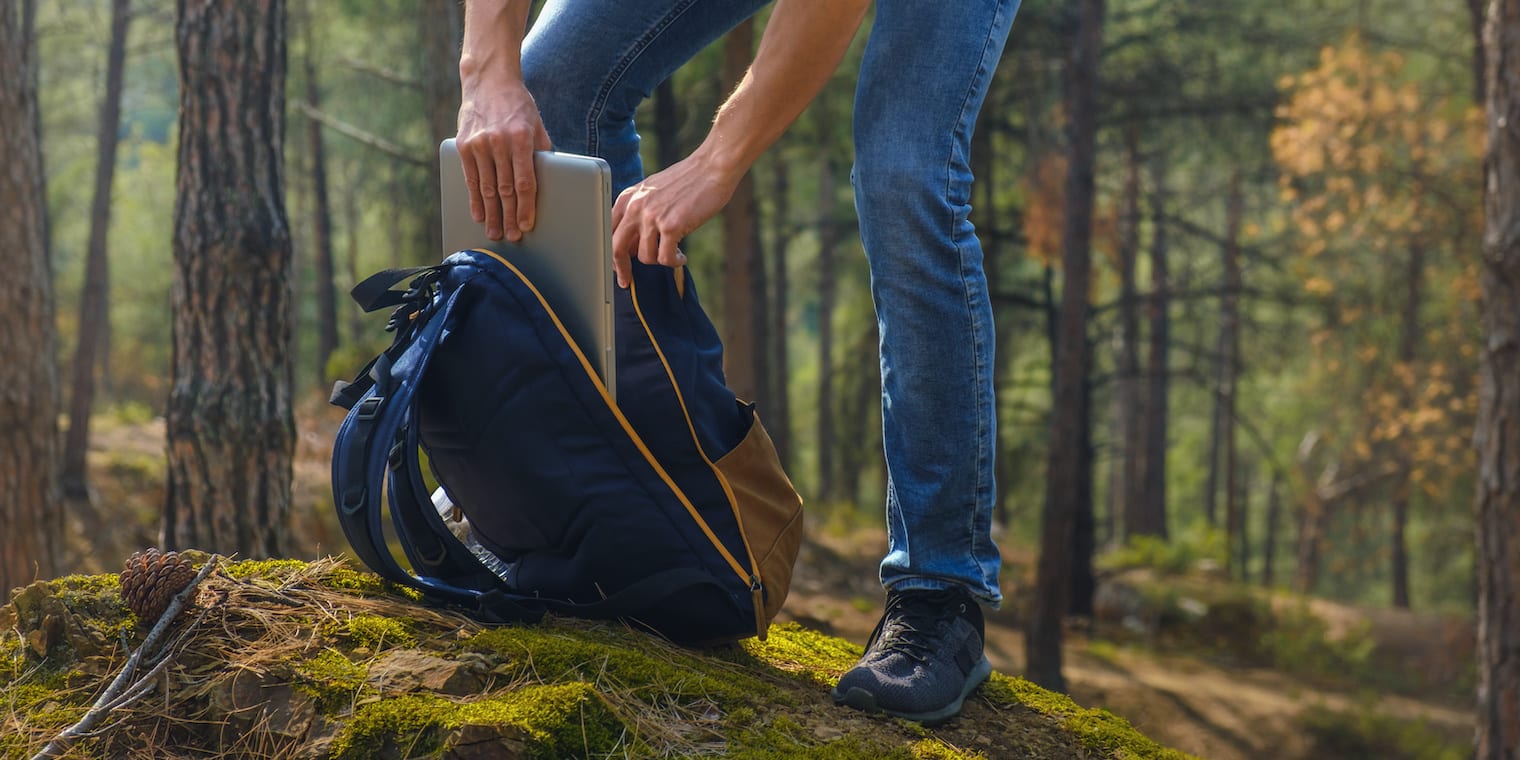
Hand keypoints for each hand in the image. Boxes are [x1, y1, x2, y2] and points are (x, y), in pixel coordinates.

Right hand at [456, 83, 551, 241]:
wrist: (488, 80)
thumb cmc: (518, 106)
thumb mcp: (536, 126)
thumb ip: (541, 153)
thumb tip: (548, 182)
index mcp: (520, 138)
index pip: (524, 181)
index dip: (525, 207)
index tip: (527, 225)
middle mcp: (498, 142)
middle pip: (504, 189)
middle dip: (509, 216)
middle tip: (512, 237)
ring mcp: (478, 144)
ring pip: (486, 188)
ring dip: (491, 214)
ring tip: (495, 232)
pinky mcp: (463, 145)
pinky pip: (470, 178)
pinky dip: (474, 199)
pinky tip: (478, 214)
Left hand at [611, 152, 740, 287]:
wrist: (712, 167)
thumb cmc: (687, 181)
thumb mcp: (653, 192)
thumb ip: (639, 214)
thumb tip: (633, 246)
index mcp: (629, 198)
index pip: (608, 231)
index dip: (610, 253)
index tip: (617, 267)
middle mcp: (636, 206)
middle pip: (616, 248)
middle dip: (621, 269)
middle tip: (628, 281)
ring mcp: (653, 216)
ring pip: (645, 257)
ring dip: (660, 260)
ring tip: (673, 253)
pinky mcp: (672, 226)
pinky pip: (665, 258)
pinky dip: (674, 263)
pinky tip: (681, 257)